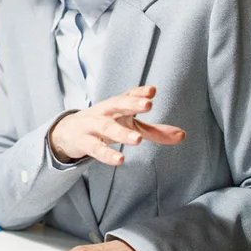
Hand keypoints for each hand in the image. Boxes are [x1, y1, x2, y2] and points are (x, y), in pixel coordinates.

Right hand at [49, 85, 184, 165]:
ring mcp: (92, 125)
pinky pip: (95, 148)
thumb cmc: (105, 124)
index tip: (152, 91)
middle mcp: (104, 111)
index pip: (128, 95)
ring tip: (137, 140)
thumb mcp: (130, 125)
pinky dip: (107, 154)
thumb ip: (155, 132)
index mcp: (116, 105)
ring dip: (121, 133)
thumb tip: (182, 135)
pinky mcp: (84, 142)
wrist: (68, 132)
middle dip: (131, 103)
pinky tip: (119, 160)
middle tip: (148, 104)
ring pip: (106, 127)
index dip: (139, 93)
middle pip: (116, 104)